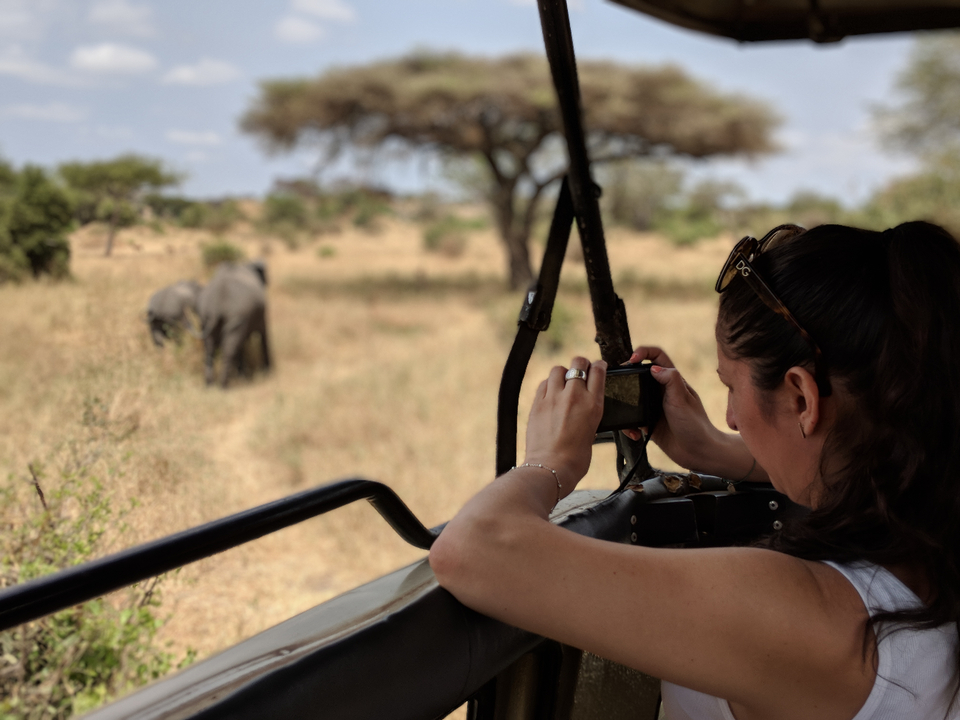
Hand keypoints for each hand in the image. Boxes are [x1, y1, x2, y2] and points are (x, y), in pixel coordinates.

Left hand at [523, 357, 605, 492]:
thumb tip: (584, 403)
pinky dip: (548, 385)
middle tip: (580, 370)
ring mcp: (554, 398)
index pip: (598, 371)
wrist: (552, 468)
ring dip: (562, 373)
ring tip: (563, 382)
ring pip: (558, 369)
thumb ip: (589, 411)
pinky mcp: (537, 403)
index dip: (599, 366)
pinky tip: (550, 393)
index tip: (598, 367)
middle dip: (580, 364)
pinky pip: (544, 383)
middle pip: (578, 363)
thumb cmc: (575, 458)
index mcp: (593, 404)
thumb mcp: (592, 430)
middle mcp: (574, 396)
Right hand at [623, 346, 722, 471]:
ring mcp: (654, 406)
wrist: (698, 453)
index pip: (657, 356)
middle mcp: (662, 391)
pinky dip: (630, 425)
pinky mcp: (648, 422)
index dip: (644, 352)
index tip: (632, 359)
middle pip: (640, 374)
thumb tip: (653, 367)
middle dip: (627, 376)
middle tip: (619, 382)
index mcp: (672, 380)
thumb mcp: (682, 399)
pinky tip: (635, 432)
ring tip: (624, 408)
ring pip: (633, 397)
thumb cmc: (695, 425)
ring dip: (626, 403)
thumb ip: (670, 380)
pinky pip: (632, 418)